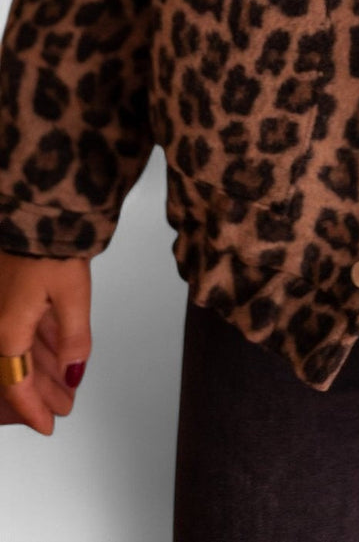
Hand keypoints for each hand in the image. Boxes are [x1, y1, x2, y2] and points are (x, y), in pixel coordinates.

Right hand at [0, 252, 91, 435]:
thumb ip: (74, 339)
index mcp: (8, 330)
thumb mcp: (72, 296)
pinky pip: (27, 327)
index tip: (48, 425)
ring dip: (45, 368)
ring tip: (66, 384)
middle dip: (44, 391)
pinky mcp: (14, 291)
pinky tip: (60, 350)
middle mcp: (0, 322)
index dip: (33, 409)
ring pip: (24, 349)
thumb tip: (74, 373)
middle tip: (65, 408)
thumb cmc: (50, 247)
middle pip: (20, 369)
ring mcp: (5, 306)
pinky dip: (44, 343)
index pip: (17, 384)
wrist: (37, 209)